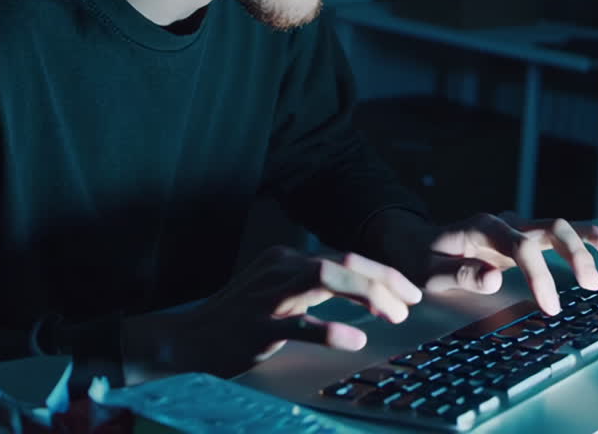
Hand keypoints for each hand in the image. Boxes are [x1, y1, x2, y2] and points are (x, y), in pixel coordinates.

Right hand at [121, 245, 422, 382]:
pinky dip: (331, 330)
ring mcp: (267, 296)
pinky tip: (355, 340)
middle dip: (384, 281)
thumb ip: (312, 287)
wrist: (187, 341)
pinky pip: (300, 325)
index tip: (410, 292)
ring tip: (394, 317)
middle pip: (343, 263)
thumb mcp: (276, 292)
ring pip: (325, 280)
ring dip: (367, 297)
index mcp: (286, 259)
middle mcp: (280, 269)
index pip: (345, 257)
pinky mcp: (257, 326)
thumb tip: (360, 290)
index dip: (383, 273)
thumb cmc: (238, 321)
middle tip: (411, 304)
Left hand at [420, 212, 597, 314]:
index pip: (520, 247)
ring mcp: (513, 228)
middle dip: (572, 253)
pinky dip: (580, 237)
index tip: (551, 307)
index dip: (539, 275)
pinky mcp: (520, 237)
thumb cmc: (420, 259)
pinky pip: (554, 233)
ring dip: (582, 244)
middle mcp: (502, 223)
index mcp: (482, 228)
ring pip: (556, 226)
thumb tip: (494, 279)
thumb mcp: (428, 273)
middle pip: (547, 228)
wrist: (413, 241)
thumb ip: (460, 275)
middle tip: (590, 284)